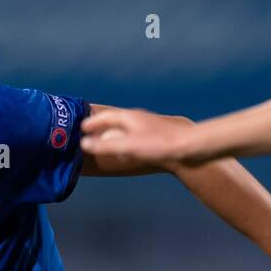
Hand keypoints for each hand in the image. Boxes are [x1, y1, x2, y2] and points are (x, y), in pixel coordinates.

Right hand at [80, 107, 195, 169]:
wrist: (189, 148)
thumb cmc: (159, 146)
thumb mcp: (128, 147)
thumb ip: (105, 146)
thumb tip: (83, 144)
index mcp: (129, 117)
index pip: (105, 116)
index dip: (92, 122)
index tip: (81, 128)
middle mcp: (138, 119)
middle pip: (115, 121)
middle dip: (102, 128)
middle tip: (90, 136)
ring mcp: (148, 127)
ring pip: (126, 129)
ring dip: (115, 136)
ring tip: (107, 145)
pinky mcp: (157, 137)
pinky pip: (136, 137)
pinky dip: (126, 143)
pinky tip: (129, 153)